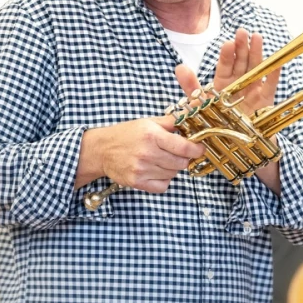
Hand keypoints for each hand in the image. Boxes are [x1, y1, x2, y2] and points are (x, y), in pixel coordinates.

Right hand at [76, 117, 204, 192]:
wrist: (102, 149)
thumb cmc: (126, 134)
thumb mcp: (148, 122)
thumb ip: (171, 121)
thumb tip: (191, 115)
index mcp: (152, 135)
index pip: (183, 147)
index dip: (196, 149)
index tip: (199, 148)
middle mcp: (147, 153)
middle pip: (180, 163)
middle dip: (183, 158)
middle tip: (178, 153)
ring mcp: (142, 169)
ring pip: (172, 174)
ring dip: (172, 168)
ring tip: (162, 159)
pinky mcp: (137, 182)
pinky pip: (163, 186)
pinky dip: (164, 180)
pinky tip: (157, 170)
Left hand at [175, 28, 281, 194]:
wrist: (235, 153)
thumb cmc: (216, 129)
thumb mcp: (201, 108)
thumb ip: (192, 88)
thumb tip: (179, 67)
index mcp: (222, 87)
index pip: (224, 67)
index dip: (227, 55)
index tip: (227, 42)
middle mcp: (239, 87)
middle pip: (241, 64)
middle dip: (242, 48)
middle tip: (242, 32)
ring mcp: (253, 94)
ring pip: (256, 70)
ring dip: (257, 54)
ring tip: (256, 37)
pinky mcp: (266, 104)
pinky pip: (270, 87)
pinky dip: (274, 76)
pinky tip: (276, 63)